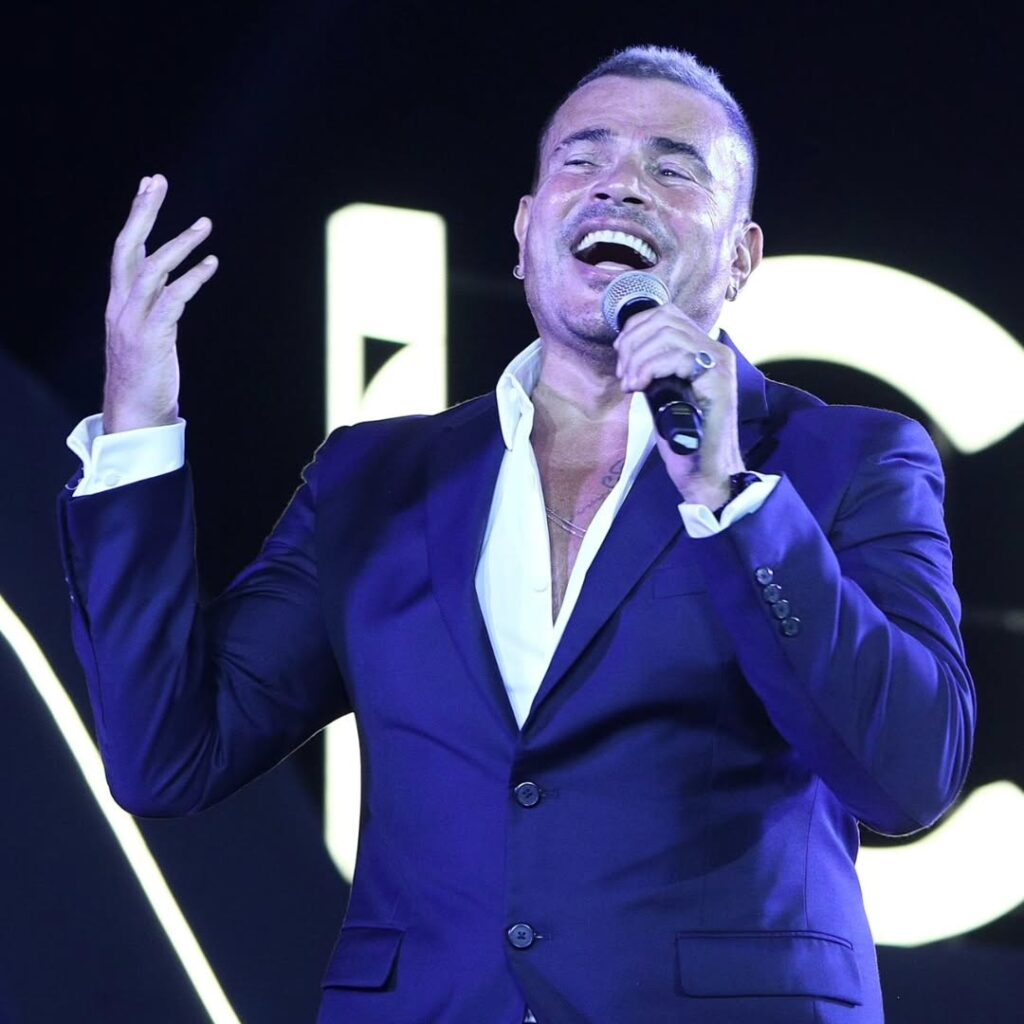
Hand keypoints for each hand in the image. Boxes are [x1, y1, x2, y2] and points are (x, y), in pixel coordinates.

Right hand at [103, 174, 217, 432]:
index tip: (149, 186)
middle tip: (159, 181)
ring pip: (151, 268)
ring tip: (204, 224)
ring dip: (179, 243)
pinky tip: (212, 264)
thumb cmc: (145, 374)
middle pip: (127, 247)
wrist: (135, 413)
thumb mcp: (147, 330)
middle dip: (144, 212)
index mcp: (119, 301)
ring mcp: (133, 321)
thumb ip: (155, 303)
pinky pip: (173, 299)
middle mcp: (120, 305)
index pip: (124, 248)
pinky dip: (192, 279)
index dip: (137, 215)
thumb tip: (173, 281)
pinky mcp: (151, 337)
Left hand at [613, 303, 744, 506]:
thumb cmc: (685, 440)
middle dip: (633, 343)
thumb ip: (656, 370)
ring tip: (630, 383)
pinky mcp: (718, 381)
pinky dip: (650, 367)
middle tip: (623, 374)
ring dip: (639, 356)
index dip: (636, 326)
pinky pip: (677, 356)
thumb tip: (629, 353)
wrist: (706, 473)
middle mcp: (716, 351)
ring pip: (669, 335)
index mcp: (704, 351)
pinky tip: (640, 386)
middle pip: (665, 319)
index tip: (620, 354)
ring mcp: (720, 364)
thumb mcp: (664, 394)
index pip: (667, 314)